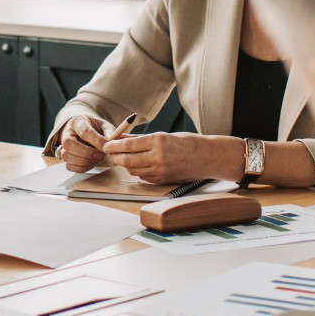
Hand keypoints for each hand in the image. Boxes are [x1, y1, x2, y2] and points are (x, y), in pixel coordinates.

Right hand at [58, 114, 113, 170]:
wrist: (86, 132)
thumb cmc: (96, 128)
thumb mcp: (104, 126)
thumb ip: (109, 132)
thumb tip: (112, 142)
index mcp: (78, 122)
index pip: (84, 131)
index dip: (96, 141)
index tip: (106, 147)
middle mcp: (67, 133)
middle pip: (68, 144)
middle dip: (86, 152)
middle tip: (100, 155)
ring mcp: (63, 146)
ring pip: (66, 156)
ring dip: (84, 161)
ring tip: (97, 159)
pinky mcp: (65, 158)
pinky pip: (69, 166)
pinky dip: (81, 168)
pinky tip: (91, 163)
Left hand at [103, 132, 242, 184]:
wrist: (208, 157)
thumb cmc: (188, 143)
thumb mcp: (165, 135)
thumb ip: (143, 138)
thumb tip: (123, 137)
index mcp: (159, 141)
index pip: (129, 145)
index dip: (114, 145)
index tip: (106, 144)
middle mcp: (159, 157)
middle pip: (127, 160)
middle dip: (116, 157)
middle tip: (111, 153)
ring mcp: (161, 171)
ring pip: (134, 170)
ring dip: (126, 165)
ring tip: (124, 158)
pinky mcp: (163, 180)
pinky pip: (144, 177)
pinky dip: (138, 171)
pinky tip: (138, 166)